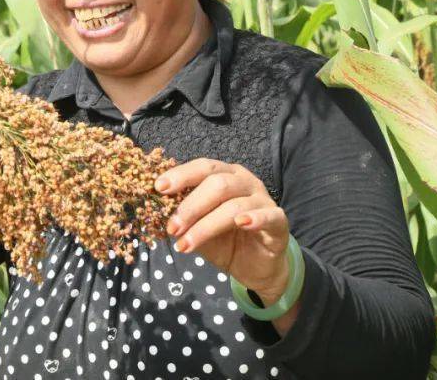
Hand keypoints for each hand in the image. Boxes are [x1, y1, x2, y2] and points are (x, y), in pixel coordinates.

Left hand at [155, 158, 291, 303]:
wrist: (256, 268)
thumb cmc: (226, 242)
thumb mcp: (199, 230)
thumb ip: (185, 219)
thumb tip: (156, 212)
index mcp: (226, 176)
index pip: (204, 167)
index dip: (182, 175)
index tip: (159, 188)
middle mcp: (245, 182)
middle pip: (217, 183)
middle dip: (190, 206)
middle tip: (172, 227)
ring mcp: (263, 200)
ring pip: (234, 205)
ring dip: (206, 226)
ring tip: (186, 244)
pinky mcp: (279, 221)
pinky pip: (270, 216)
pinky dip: (255, 218)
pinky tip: (241, 223)